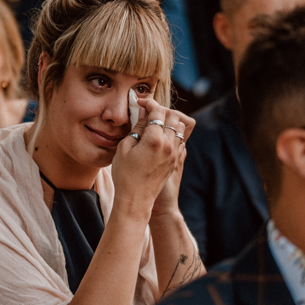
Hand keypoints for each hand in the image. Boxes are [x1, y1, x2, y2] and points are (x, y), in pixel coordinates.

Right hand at [110, 97, 193, 221]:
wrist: (136, 201)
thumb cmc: (125, 175)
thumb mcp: (124, 148)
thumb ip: (136, 127)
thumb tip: (142, 113)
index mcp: (155, 139)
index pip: (158, 111)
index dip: (149, 103)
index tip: (140, 103)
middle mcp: (169, 145)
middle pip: (173, 115)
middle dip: (160, 110)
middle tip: (147, 113)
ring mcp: (175, 153)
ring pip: (180, 127)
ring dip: (169, 121)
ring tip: (155, 124)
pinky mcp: (176, 161)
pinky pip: (180, 139)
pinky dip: (173, 133)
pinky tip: (160, 137)